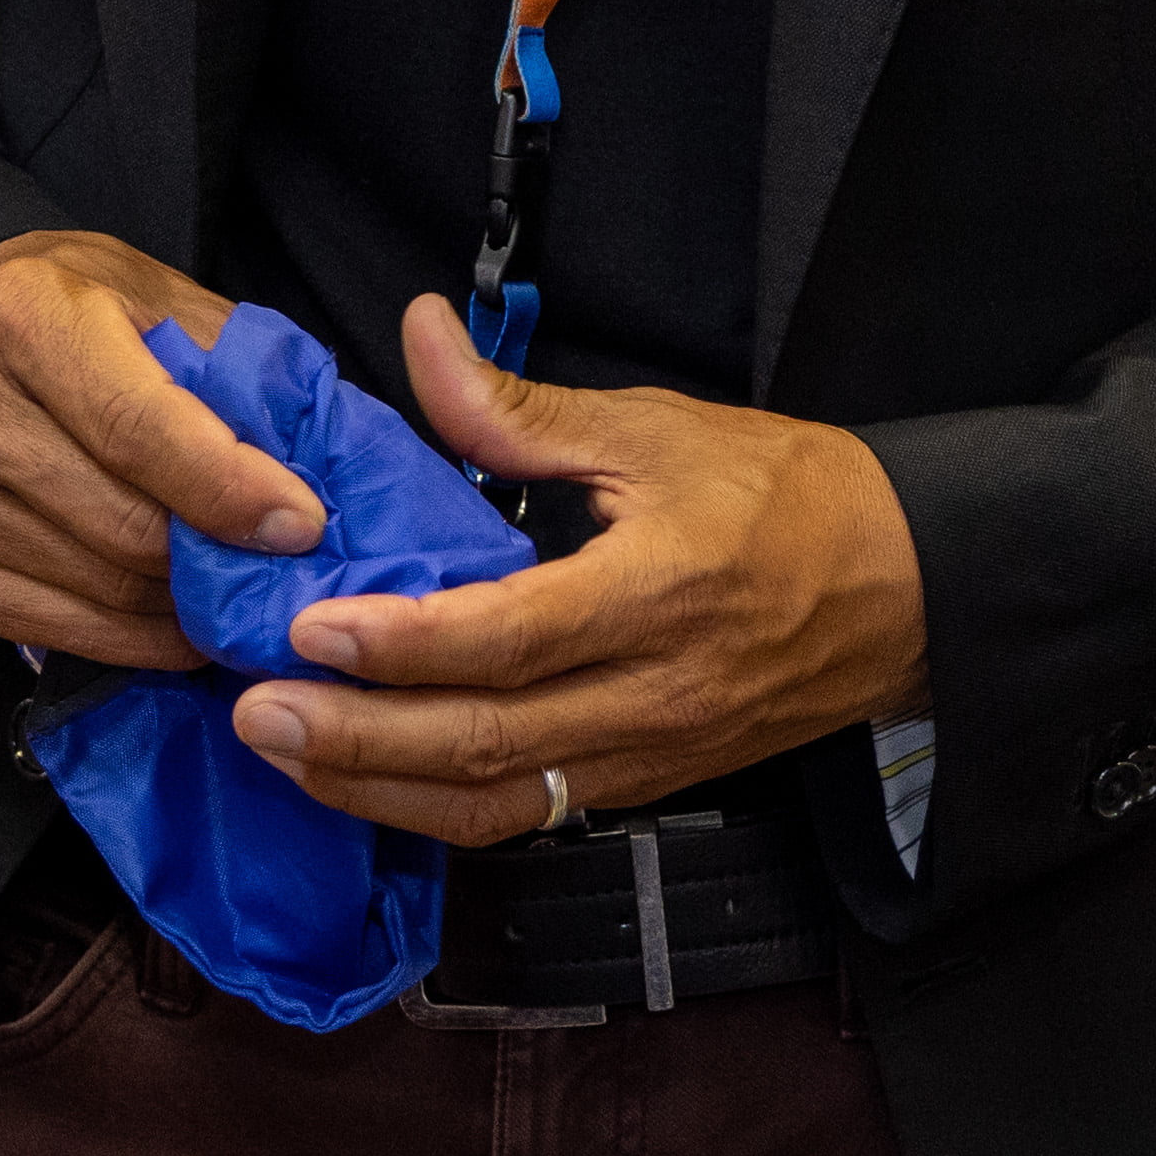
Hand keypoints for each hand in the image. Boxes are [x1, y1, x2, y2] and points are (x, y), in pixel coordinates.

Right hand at [0, 227, 323, 670]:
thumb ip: (232, 374)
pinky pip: (62, 631)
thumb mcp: (163, 299)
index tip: (301, 524)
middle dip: (219, 558)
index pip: (137, 428)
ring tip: (242, 592)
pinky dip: (139, 639)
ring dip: (188, 606)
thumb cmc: (83, 310)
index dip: (227, 487)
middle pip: (122, 524)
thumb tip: (316, 473)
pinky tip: (182, 620)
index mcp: (24, 319)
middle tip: (286, 571)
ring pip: (100, 588)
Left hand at [229, 296, 927, 839]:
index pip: (513, 638)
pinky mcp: (643, 787)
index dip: (405, 644)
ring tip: (280, 754)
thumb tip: (418, 337)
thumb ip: (520, 409)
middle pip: (486, 743)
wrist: (901, 591)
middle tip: (253, 709)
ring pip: (496, 805)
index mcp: (659, 593)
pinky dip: (433, 809)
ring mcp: (647, 757)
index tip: (310, 628)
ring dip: (378, 789)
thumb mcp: (658, 428)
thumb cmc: (784, 496)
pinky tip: (361, 780)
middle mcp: (651, 696)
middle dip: (357, 739)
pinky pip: (525, 818)